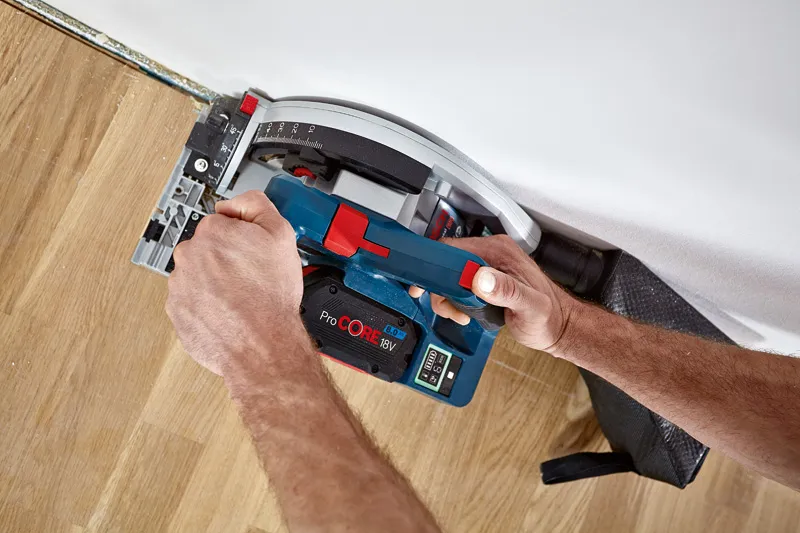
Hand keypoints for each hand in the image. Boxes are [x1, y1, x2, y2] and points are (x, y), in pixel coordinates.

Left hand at [165, 190, 303, 374]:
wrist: (261, 343)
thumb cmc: (270, 296)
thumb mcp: (281, 235)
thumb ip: (257, 206)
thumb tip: (237, 202)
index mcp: (212, 232)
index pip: (223, 224)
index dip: (242, 238)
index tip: (251, 251)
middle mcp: (189, 255)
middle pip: (208, 249)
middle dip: (226, 260)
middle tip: (250, 276)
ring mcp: (180, 285)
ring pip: (199, 276)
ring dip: (215, 283)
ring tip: (242, 297)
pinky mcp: (177, 311)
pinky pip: (192, 301)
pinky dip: (208, 305)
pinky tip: (229, 311)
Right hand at [410, 235, 577, 352]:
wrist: (558, 326)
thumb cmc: (549, 317)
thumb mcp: (529, 305)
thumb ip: (506, 291)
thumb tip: (480, 279)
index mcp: (499, 252)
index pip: (453, 248)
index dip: (434, 266)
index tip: (425, 285)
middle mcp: (491, 254)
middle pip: (446, 262)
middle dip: (440, 288)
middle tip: (448, 308)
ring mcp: (487, 266)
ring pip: (449, 275)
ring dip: (447, 297)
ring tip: (461, 313)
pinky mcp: (485, 279)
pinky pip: (458, 284)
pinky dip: (454, 299)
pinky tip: (465, 311)